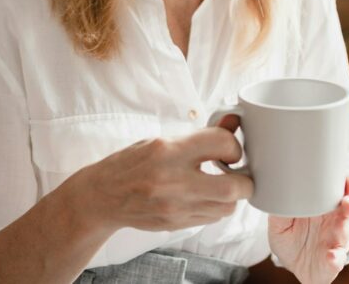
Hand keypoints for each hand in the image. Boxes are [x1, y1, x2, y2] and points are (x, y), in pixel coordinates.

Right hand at [69, 123, 253, 232]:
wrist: (104, 196)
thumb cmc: (132, 163)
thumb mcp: (162, 140)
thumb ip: (201, 135)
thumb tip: (234, 123)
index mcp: (169, 151)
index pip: (222, 143)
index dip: (233, 145)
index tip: (228, 148)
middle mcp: (173, 181)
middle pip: (234, 187)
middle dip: (244, 180)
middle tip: (237, 172)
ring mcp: (175, 207)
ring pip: (227, 208)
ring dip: (231, 196)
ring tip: (218, 184)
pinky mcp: (176, 224)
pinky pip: (212, 218)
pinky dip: (215, 207)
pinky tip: (204, 196)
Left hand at [268, 176, 348, 283]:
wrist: (294, 266)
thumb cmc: (290, 238)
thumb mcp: (279, 223)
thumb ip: (280, 209)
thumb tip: (276, 193)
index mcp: (322, 207)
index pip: (336, 190)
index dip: (344, 182)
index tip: (345, 176)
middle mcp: (333, 221)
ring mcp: (336, 240)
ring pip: (347, 229)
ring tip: (347, 209)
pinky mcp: (334, 260)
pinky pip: (338, 259)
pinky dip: (336, 258)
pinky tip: (331, 256)